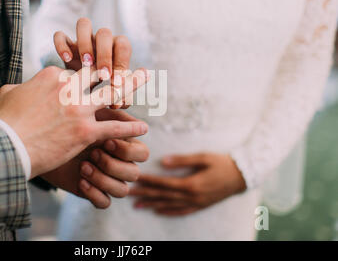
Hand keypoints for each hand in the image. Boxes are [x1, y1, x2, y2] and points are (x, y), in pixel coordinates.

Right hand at [0, 65, 148, 178]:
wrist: (7, 147)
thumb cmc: (4, 122)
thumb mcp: (8, 93)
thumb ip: (21, 85)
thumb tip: (22, 85)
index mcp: (52, 76)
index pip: (75, 72)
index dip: (83, 77)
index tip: (89, 82)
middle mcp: (69, 87)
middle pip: (98, 73)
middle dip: (114, 67)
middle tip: (127, 63)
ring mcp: (79, 109)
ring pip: (112, 93)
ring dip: (131, 85)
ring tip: (145, 77)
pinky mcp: (86, 131)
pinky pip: (114, 127)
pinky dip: (130, 127)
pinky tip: (142, 128)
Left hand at [41, 109, 149, 208]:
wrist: (38, 141)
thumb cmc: (67, 121)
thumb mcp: (87, 110)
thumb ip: (108, 106)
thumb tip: (123, 100)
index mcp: (123, 144)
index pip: (141, 152)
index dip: (126, 149)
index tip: (106, 141)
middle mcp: (119, 163)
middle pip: (135, 172)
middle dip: (115, 164)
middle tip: (94, 153)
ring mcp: (107, 178)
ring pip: (123, 190)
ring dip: (103, 178)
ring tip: (83, 165)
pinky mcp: (94, 192)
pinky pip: (105, 202)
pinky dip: (94, 193)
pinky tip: (80, 180)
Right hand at [53, 18, 131, 108]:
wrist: (77, 95)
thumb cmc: (101, 94)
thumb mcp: (112, 95)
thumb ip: (120, 95)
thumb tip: (125, 97)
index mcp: (116, 49)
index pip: (123, 47)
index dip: (121, 62)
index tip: (116, 83)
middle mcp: (100, 41)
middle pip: (105, 33)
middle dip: (105, 54)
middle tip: (103, 75)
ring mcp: (81, 41)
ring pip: (84, 25)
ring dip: (85, 43)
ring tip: (86, 64)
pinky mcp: (65, 46)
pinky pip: (61, 36)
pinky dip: (62, 45)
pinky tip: (66, 60)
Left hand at [129, 153, 246, 215]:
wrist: (243, 176)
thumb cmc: (222, 163)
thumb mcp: (203, 157)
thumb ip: (182, 160)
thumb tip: (162, 161)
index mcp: (191, 184)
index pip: (163, 183)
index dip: (148, 181)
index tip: (135, 178)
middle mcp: (191, 196)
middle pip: (162, 196)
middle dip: (144, 194)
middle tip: (127, 193)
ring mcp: (196, 203)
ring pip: (169, 205)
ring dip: (152, 205)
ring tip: (136, 205)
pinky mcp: (200, 206)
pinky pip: (181, 211)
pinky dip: (168, 212)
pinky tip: (158, 211)